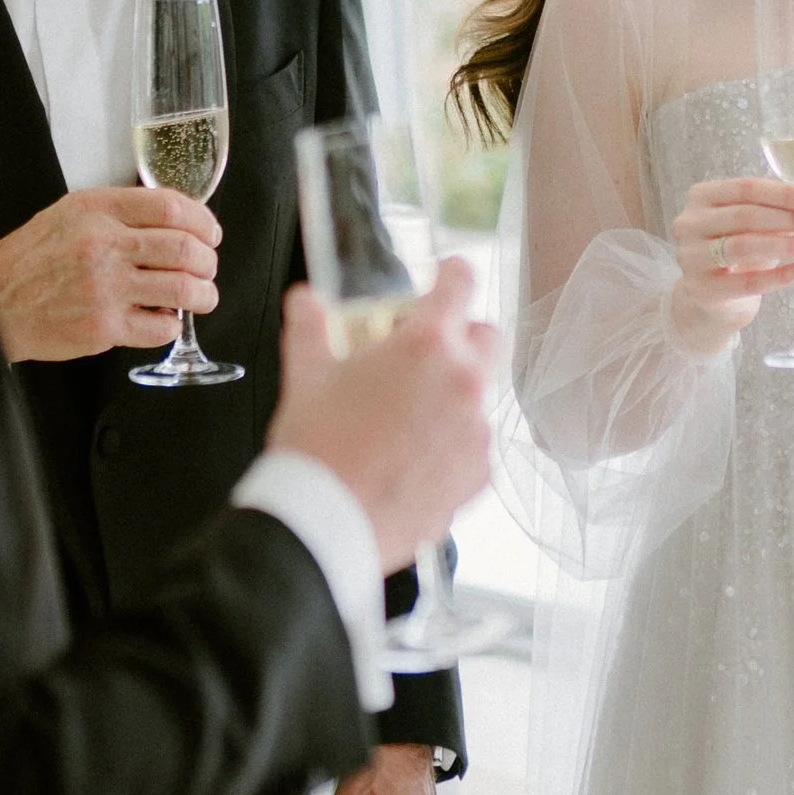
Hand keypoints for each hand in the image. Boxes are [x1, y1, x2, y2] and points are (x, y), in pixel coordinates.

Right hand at [0, 185, 219, 362]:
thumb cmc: (32, 258)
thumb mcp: (70, 213)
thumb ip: (119, 211)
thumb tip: (174, 218)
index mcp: (97, 211)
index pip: (170, 207)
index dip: (202, 221)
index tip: (210, 233)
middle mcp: (103, 245)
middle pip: (184, 248)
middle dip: (208, 261)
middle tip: (207, 267)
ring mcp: (105, 288)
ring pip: (182, 289)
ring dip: (203, 295)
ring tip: (201, 296)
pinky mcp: (104, 326)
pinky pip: (161, 328)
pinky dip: (172, 325)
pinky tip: (164, 318)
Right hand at [268, 265, 496, 570]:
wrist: (325, 522)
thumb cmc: (316, 448)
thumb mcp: (306, 375)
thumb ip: (311, 327)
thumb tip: (306, 300)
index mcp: (426, 345)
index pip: (459, 286)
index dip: (453, 273)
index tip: (450, 272)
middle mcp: (463, 382)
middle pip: (487, 338)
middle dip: (463, 337)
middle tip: (428, 352)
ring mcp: (476, 431)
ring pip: (480, 396)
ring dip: (454, 396)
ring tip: (409, 417)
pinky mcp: (479, 474)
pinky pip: (475, 446)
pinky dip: (453, 445)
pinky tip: (416, 458)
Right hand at [669, 175, 793, 357]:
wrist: (715, 297)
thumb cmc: (741, 248)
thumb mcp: (762, 222)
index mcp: (703, 195)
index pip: (747, 188)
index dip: (784, 194)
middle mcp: (689, 223)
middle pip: (746, 216)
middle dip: (791, 219)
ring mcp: (690, 257)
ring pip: (745, 247)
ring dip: (788, 244)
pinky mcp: (702, 289)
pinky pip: (748, 282)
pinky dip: (782, 275)